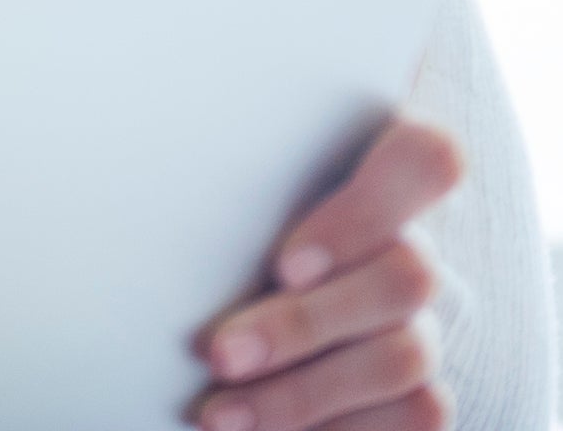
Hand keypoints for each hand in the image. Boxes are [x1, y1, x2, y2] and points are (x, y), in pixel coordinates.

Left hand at [195, 116, 466, 430]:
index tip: (284, 264)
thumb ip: (215, 189)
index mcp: (370, 176)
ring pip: (406, 356)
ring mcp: (422, 323)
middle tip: (218, 353)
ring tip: (218, 415)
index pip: (427, 158)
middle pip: (409, 275)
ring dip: (304, 392)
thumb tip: (134, 177)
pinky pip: (415, 416)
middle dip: (303, 324)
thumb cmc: (204, 245)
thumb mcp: (210, 205)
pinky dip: (334, 428)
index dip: (370, 211)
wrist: (221, 334)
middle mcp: (409, 249)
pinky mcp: (420, 393)